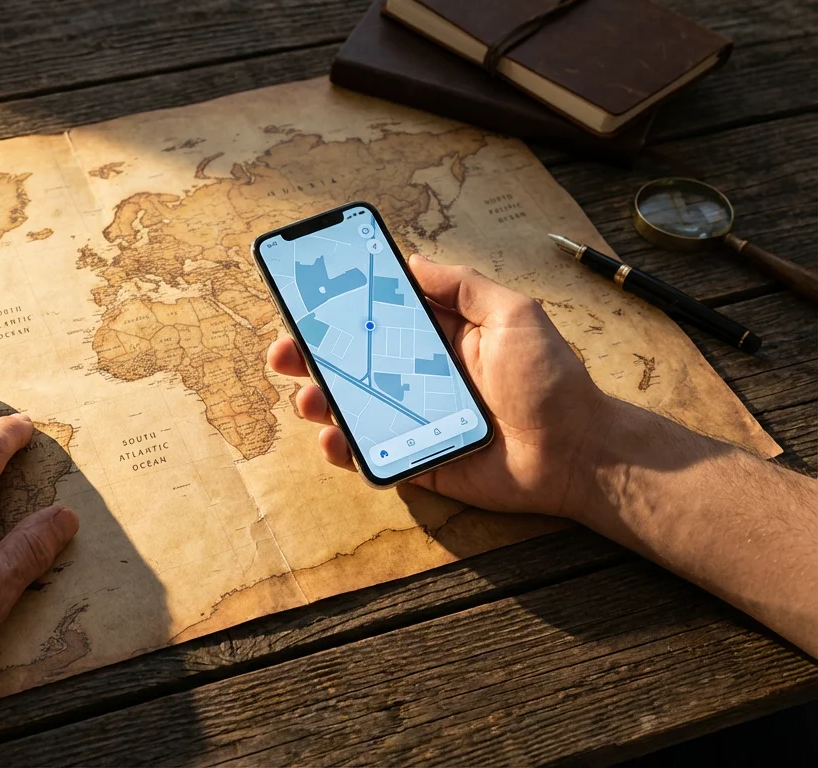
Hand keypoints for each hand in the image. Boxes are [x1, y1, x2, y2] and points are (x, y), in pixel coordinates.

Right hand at [268, 254, 611, 516]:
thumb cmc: (552, 382)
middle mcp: (420, 376)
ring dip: (319, 399)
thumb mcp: (514, 315)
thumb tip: (412, 261)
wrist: (578, 455)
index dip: (341, 308)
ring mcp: (413, 419)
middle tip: (284, 351)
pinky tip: (333, 438)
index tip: (307, 298)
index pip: (379, 316)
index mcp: (440, 337)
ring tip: (308, 397)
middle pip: (352, 362)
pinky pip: (369, 453)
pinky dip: (343, 448)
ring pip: (351, 407)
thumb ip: (463, 286)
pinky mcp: (416, 459)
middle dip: (311, 354)